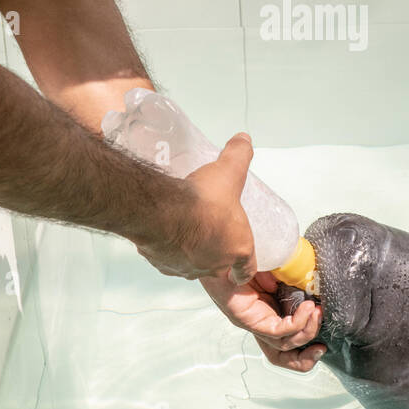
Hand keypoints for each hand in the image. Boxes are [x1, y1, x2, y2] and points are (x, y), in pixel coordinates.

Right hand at [133, 132, 256, 280]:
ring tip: (186, 231)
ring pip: (192, 265)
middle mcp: (214, 264)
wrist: (162, 211)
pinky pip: (169, 261)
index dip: (244, 267)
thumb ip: (239, 154)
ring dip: (192, 252)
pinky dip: (169, 251)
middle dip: (215, 252)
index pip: (246, 269)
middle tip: (210, 233)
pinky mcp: (164, 265)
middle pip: (218, 267)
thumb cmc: (201, 199)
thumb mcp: (229, 170)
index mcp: (237, 248)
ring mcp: (188, 267)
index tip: (240, 266)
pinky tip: (166, 234)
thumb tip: (243, 140)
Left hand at [200, 269, 325, 372]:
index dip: (306, 340)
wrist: (223, 252)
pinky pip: (277, 332)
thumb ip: (294, 280)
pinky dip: (297, 324)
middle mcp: (261, 322)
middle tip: (322, 340)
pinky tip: (307, 309)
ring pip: (284, 344)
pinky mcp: (249, 320)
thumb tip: (313, 285)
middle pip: (285, 353)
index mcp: (268, 312)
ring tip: (317, 313)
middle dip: (306, 355)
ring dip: (307, 331)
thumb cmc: (245, 259)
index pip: (287, 339)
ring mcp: (255, 323)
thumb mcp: (278, 271)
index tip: (323, 333)